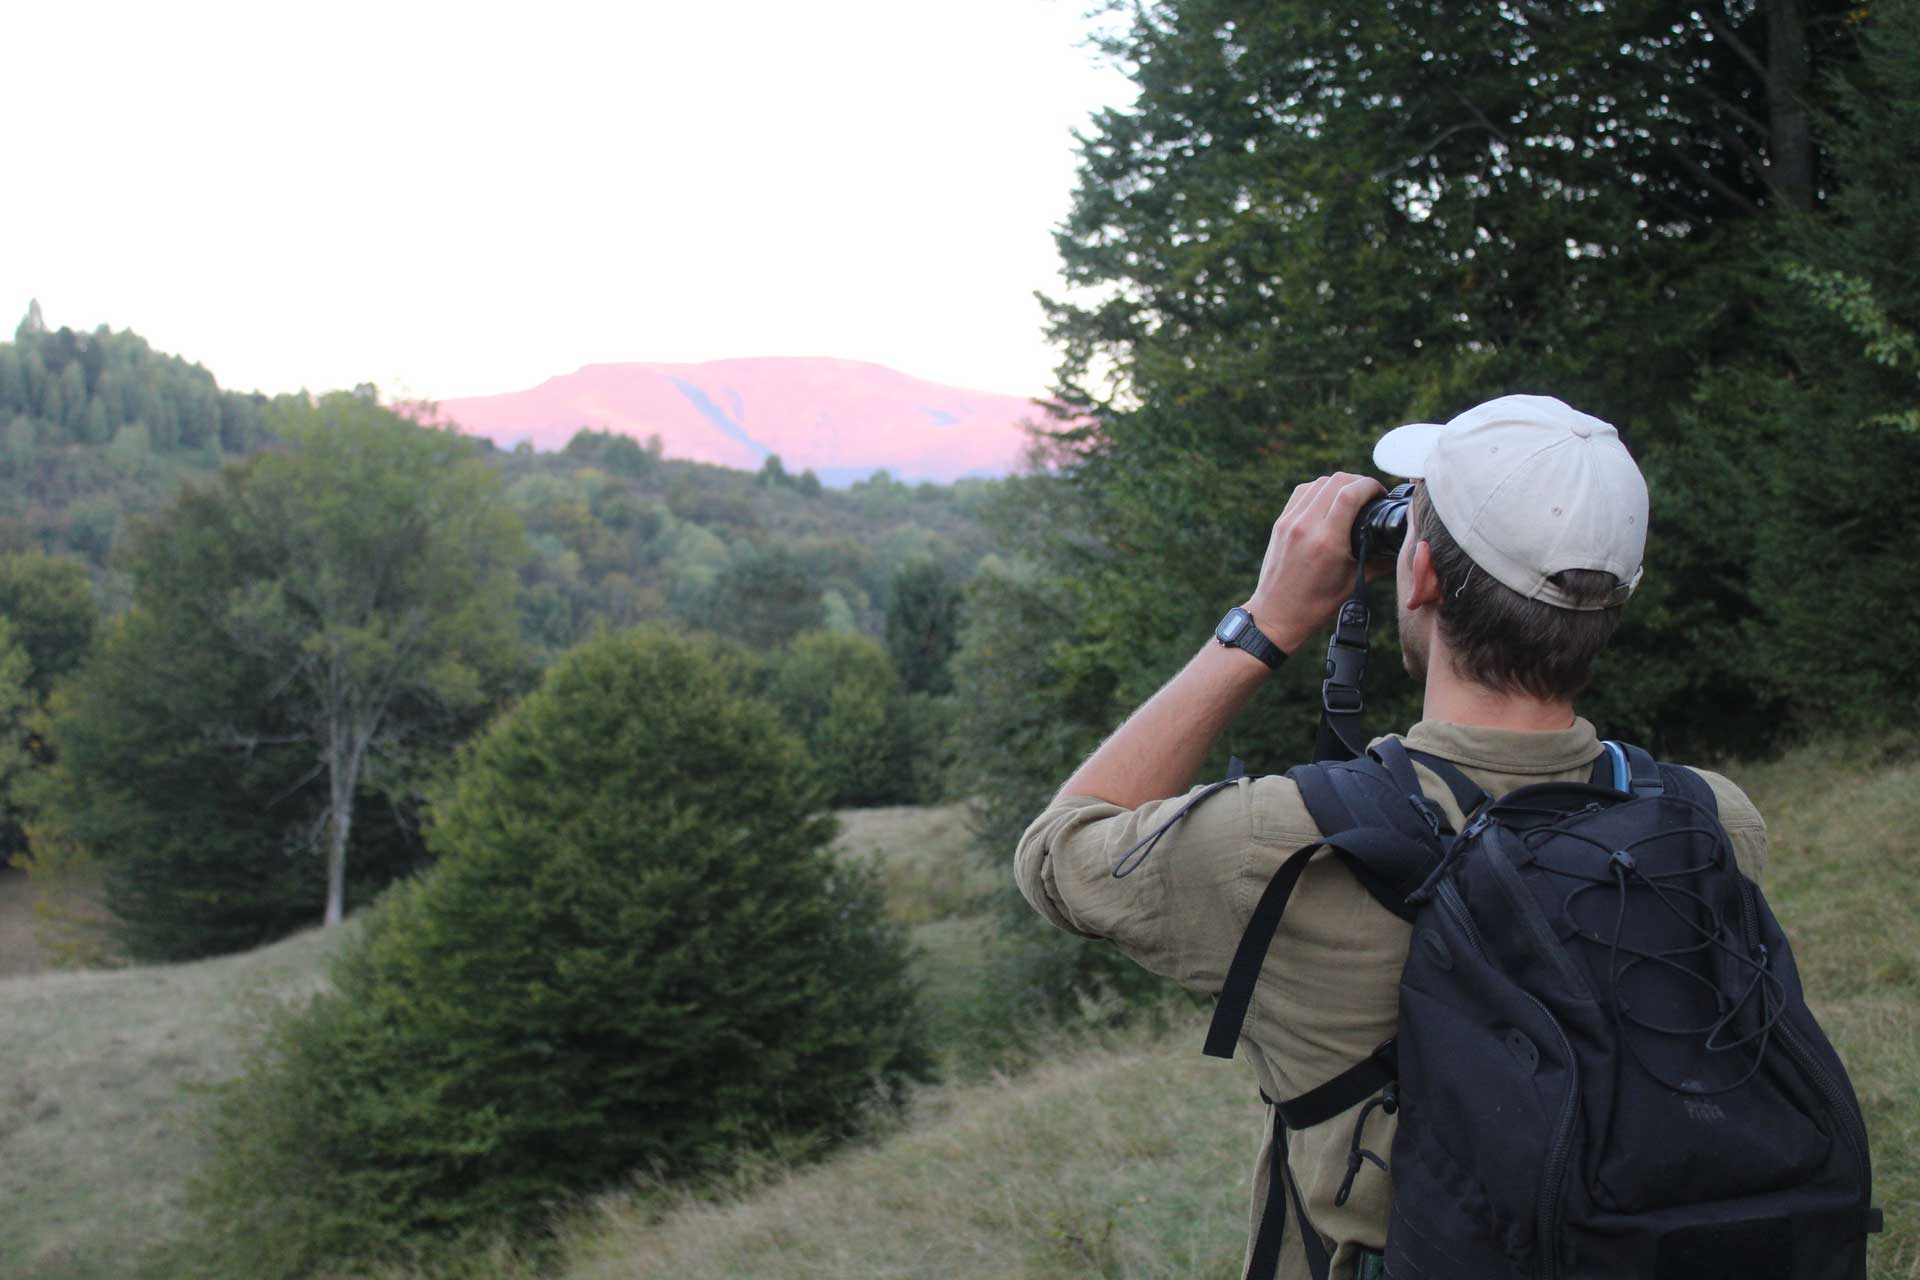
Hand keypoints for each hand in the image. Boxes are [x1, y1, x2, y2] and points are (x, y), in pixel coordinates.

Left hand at [1242, 472, 1386, 653]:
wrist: (1277, 615)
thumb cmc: (1316, 605)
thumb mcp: (1353, 583)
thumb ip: (1379, 560)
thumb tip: (1401, 545)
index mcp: (1327, 541)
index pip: (1351, 493)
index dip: (1371, 485)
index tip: (1381, 493)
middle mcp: (1306, 526)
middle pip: (1336, 481)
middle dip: (1359, 481)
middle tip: (1370, 494)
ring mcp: (1289, 522)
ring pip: (1318, 482)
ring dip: (1339, 483)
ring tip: (1352, 495)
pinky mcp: (1280, 523)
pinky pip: (1302, 492)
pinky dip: (1319, 489)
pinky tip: (1329, 499)